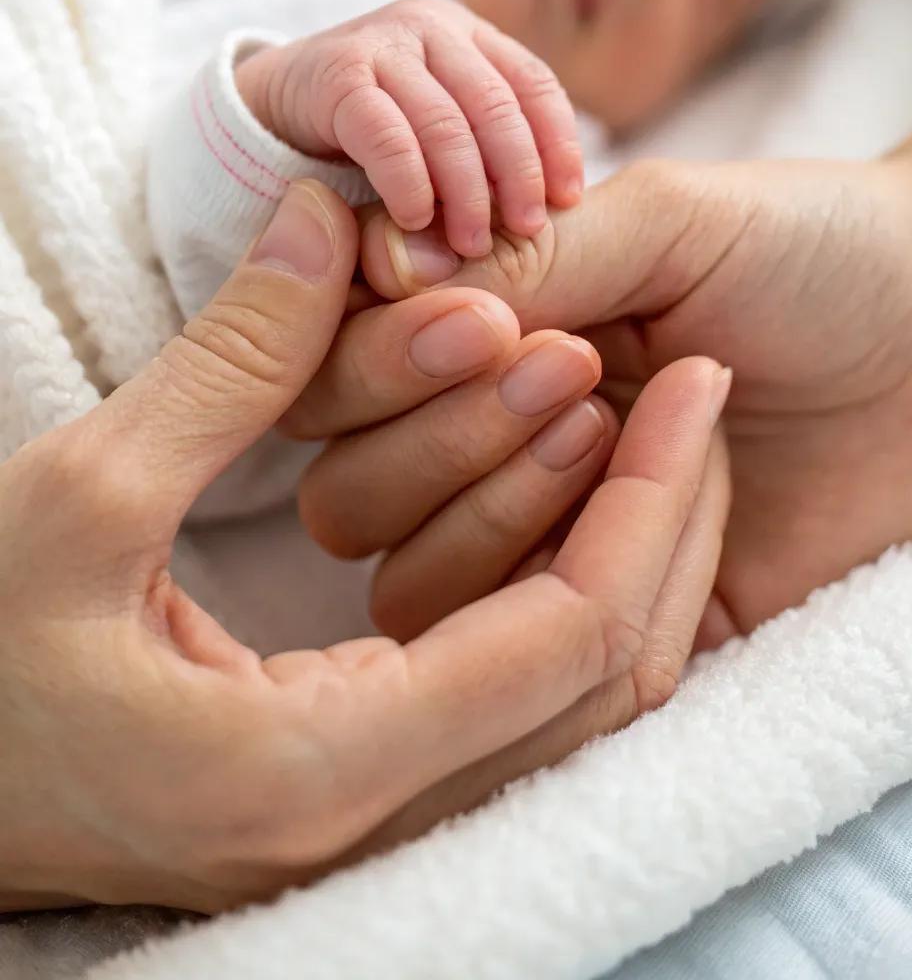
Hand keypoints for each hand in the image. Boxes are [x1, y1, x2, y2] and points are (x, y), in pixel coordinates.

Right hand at [0, 181, 726, 913]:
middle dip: (659, 523)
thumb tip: (329, 219)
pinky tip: (564, 502)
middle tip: (690, 387)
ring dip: (620, 560)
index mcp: (323, 761)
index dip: (648, 495)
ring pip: (570, 708)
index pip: (569, 637)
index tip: (692, 373)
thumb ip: (232, 362)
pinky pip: (510, 712)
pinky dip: (558, 602)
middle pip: (600, 684)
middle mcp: (374, 818)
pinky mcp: (353, 796)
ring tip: (641, 426)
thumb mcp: (88, 493)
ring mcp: (370, 822)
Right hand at [234, 0, 582, 257]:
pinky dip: (408, 182)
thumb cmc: (368, 136)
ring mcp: (380, 44)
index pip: (534, 83)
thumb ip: (483, 154)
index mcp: (468, 34)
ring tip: (471, 244)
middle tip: (526, 232)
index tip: (568, 201)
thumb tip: (548, 220)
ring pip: (446, 121)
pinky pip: (387, 133)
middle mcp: (429, 26)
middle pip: (497, 102)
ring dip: (466, 190)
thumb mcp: (435, 132)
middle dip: (518, 172)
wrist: (266, 107)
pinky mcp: (333, 75)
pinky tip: (415, 221)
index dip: (557, 142)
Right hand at [359, 153, 911, 636]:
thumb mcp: (666, 218)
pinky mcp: (618, 622)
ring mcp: (543, 540)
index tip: (490, 326)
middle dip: (446, 439)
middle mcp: (483, 444)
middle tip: (578, 372)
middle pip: (349, 494)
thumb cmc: (806, 246)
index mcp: (476, 335)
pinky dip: (593, 575)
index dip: (382, 365)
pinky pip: (541, 652)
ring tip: (620, 423)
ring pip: (416, 585)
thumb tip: (372, 263)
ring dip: (502, 510)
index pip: (336, 381)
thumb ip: (527, 249)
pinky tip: (691, 487)